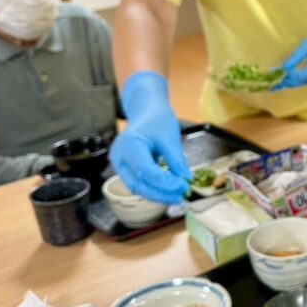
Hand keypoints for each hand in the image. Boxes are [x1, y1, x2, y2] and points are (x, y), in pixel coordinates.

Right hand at [109, 71, 190, 203]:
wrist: (145, 110)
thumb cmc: (157, 119)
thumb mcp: (170, 137)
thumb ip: (176, 160)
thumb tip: (186, 180)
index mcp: (129, 144)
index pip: (146, 170)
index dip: (165, 182)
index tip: (183, 186)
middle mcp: (120, 157)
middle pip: (138, 185)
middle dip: (160, 194)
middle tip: (181, 197)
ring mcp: (120, 164)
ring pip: (137, 187)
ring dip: (157, 195)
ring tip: (177, 196)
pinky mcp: (126, 168)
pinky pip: (139, 183)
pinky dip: (153, 188)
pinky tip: (169, 191)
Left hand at [273, 28, 306, 89]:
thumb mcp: (306, 47)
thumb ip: (295, 58)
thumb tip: (283, 68)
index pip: (298, 77)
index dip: (287, 76)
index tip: (275, 72)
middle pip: (299, 83)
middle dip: (285, 82)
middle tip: (271, 81)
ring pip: (301, 83)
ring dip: (289, 81)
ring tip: (276, 80)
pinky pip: (305, 81)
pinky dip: (295, 79)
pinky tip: (287, 77)